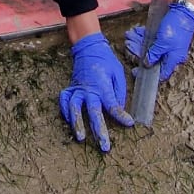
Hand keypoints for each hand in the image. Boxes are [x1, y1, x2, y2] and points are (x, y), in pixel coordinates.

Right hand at [58, 33, 133, 151]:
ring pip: (75, 108)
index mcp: (103, 86)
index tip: (128, 124)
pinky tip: (69, 120)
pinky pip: (65, 101)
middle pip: (93, 112)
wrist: (89, 48)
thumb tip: (119, 109)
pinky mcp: (71, 88)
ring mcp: (78, 89)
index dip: (120, 115)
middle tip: (104, 146)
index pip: (113, 105)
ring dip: (77, 124)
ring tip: (81, 138)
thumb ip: (119, 92)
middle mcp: (89, 89)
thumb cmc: (107, 61)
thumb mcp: (118, 73)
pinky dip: (65, 111)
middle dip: (99, 131)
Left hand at [125, 0, 193, 81]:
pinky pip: (152, 38)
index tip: (135, 71)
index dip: (148, 74)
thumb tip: (147, 64)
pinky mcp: (164, 36)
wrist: (184, 11)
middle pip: (151, 58)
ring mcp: (167, 45)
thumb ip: (154, 54)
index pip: (161, 73)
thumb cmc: (175, 28)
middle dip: (137, 51)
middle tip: (127, 45)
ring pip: (150, 47)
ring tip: (129, 35)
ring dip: (138, 41)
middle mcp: (170, 54)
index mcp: (173, 59)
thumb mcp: (163, 43)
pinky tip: (135, 31)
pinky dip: (143, 35)